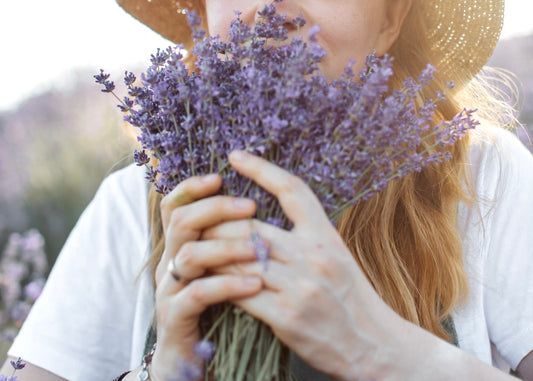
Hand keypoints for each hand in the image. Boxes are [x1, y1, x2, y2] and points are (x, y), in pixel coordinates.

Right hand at [151, 174, 263, 379]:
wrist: (193, 356)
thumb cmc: (217, 306)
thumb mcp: (222, 267)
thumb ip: (230, 240)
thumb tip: (259, 209)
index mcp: (182, 245)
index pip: (177, 205)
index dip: (193, 187)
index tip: (220, 177)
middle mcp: (170, 261)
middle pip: (181, 221)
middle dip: (216, 209)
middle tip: (250, 206)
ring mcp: (169, 289)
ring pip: (188, 255)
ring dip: (225, 246)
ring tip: (257, 247)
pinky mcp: (175, 316)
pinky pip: (197, 294)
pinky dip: (227, 285)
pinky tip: (255, 285)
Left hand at [202, 150, 407, 379]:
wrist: (374, 345)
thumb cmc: (351, 299)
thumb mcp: (337, 257)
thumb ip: (306, 238)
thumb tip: (265, 224)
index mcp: (326, 235)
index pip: (292, 189)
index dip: (261, 168)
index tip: (235, 155)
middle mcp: (313, 255)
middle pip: (251, 225)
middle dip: (217, 222)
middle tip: (197, 219)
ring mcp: (300, 286)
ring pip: (239, 258)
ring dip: (211, 253)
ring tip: (193, 248)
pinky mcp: (286, 317)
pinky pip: (240, 293)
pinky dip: (219, 285)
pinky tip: (206, 281)